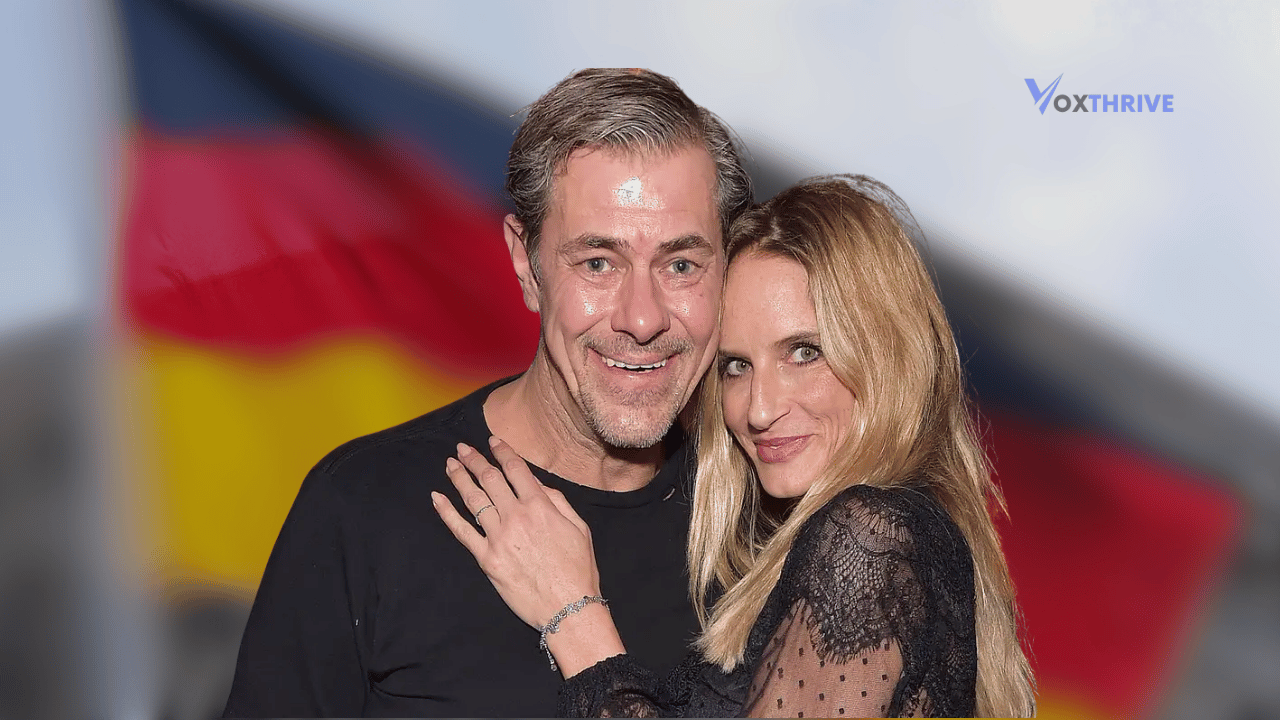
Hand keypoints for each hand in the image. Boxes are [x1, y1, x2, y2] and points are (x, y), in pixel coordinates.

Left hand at [431, 437, 600, 629]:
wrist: (569, 608)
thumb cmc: (578, 569)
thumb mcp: (579, 528)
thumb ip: (557, 501)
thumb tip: (537, 485)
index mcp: (540, 506)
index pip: (516, 469)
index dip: (502, 451)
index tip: (492, 440)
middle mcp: (516, 517)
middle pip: (490, 479)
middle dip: (474, 459)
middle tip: (463, 448)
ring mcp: (498, 537)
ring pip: (473, 499)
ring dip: (459, 478)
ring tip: (450, 464)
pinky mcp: (486, 559)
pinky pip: (461, 531)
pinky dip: (447, 512)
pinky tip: (437, 498)